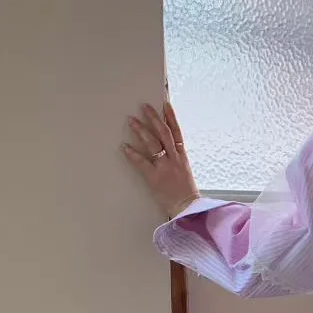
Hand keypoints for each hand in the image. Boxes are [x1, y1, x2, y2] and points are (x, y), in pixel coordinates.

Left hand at [122, 102, 198, 218]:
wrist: (187, 208)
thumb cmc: (185, 192)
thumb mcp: (184, 170)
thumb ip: (176, 158)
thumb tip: (166, 148)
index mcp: (182, 156)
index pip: (177, 132)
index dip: (171, 117)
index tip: (165, 104)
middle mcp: (175, 158)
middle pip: (164, 133)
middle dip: (154, 118)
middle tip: (144, 106)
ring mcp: (165, 167)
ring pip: (154, 144)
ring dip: (141, 131)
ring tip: (131, 121)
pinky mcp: (155, 178)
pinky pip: (143, 163)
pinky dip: (133, 154)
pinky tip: (124, 147)